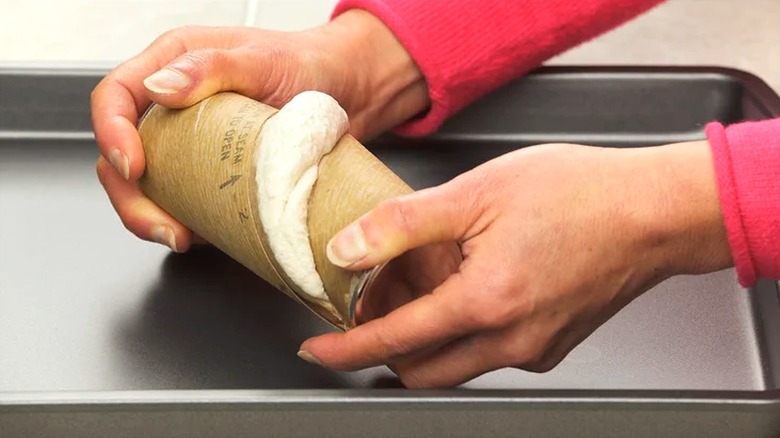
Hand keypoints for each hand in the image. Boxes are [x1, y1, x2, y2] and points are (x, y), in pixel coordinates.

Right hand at [92, 10, 427, 250]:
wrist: (351, 92)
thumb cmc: (310, 65)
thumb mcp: (264, 60)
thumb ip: (212, 67)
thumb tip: (160, 88)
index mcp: (173, 65)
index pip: (116, 96)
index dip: (111, 134)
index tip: (133, 167)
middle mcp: (175, 106)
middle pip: (122, 154)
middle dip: (131, 197)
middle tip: (161, 225)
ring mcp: (191, 144)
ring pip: (148, 185)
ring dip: (153, 218)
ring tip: (181, 237)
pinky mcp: (212, 174)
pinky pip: (183, 202)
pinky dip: (184, 223)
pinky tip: (199, 235)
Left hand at [299, 141, 733, 387]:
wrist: (654, 211)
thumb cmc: (580, 194)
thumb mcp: (477, 192)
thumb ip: (404, 225)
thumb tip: (349, 249)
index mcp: (486, 303)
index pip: (394, 340)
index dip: (347, 348)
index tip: (318, 351)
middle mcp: (511, 340)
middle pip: (423, 370)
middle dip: (385, 349)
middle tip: (371, 309)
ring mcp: (536, 348)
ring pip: (458, 364)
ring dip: (427, 340)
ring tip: (424, 287)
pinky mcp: (554, 344)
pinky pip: (493, 352)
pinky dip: (466, 332)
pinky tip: (471, 286)